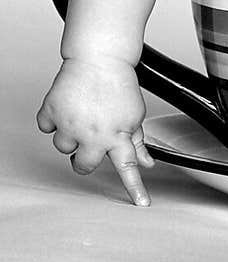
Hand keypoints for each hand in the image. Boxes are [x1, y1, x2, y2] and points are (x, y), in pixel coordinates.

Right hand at [36, 57, 154, 205]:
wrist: (100, 57)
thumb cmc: (119, 83)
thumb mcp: (135, 113)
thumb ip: (138, 140)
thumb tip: (147, 163)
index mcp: (118, 135)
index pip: (128, 168)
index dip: (135, 189)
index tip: (141, 204)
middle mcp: (93, 134)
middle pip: (84, 166)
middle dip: (86, 156)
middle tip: (91, 137)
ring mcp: (71, 125)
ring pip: (63, 147)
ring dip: (70, 135)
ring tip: (81, 114)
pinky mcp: (52, 112)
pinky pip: (46, 127)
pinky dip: (53, 118)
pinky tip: (66, 106)